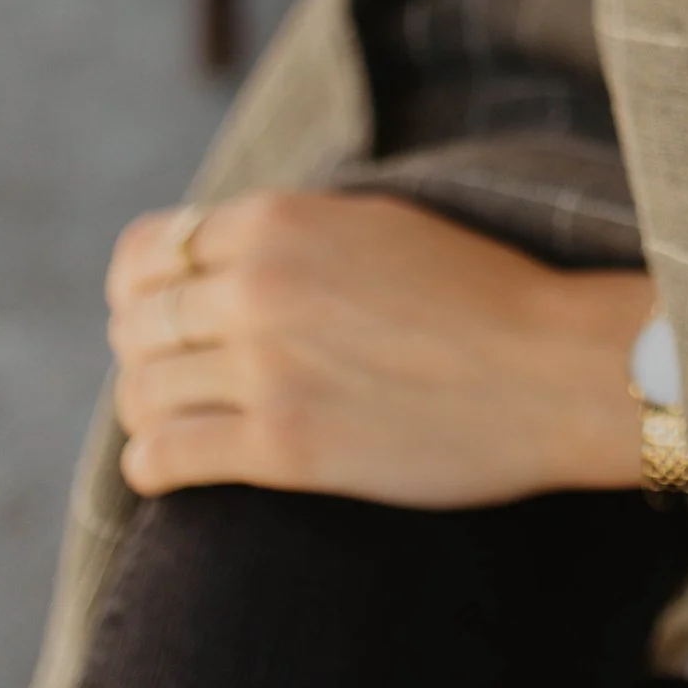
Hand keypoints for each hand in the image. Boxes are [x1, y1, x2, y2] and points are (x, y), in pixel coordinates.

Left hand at [107, 193, 647, 506]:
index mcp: (280, 221)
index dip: (140, 288)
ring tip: (175, 421)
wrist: (550, 366)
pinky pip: (164, 457)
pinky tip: (174, 466)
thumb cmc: (480, 290)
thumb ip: (292, 232)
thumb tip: (221, 254)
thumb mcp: (378, 221)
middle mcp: (259, 286)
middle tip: (173, 374)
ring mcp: (267, 368)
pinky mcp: (284, 447)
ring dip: (148, 409)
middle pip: (137, 324)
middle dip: (143, 351)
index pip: (149, 253)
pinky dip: (153, 464)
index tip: (157, 312)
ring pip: (141, 393)